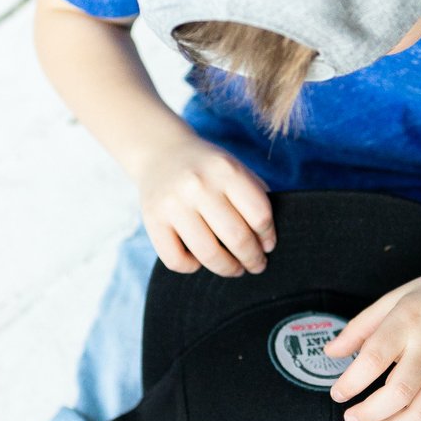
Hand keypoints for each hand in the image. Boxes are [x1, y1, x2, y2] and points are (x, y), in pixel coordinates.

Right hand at [133, 131, 276, 276]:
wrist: (160, 151)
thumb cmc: (208, 170)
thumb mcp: (235, 169)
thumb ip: (255, 198)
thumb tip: (267, 243)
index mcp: (225, 169)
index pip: (260, 215)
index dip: (268, 237)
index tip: (267, 246)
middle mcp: (197, 184)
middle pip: (238, 239)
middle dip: (253, 259)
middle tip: (256, 265)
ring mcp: (172, 203)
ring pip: (209, 255)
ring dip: (228, 269)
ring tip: (235, 268)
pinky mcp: (152, 220)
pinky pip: (177, 261)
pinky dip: (192, 267)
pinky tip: (199, 259)